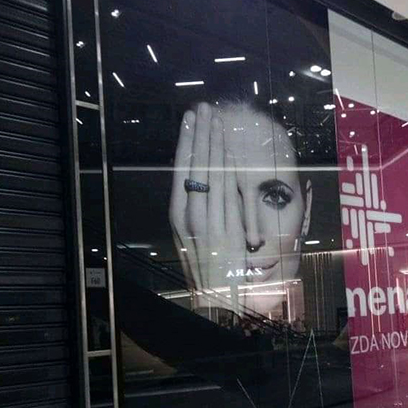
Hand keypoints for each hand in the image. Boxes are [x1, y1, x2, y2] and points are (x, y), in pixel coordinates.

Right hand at [169, 102, 245, 311]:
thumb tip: (204, 176)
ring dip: (215, 144)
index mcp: (178, 216)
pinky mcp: (228, 230)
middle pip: (195, 167)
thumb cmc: (205, 266)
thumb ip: (197, 207)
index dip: (186, 143)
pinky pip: (227, 194)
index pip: (181, 170)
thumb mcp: (192, 234)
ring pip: (211, 175)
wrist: (214, 298)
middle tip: (204, 109)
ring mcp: (209, 222)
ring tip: (216, 120)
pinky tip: (228, 151)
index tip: (189, 120)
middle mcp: (191, 216)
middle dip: (200, 135)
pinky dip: (228, 170)